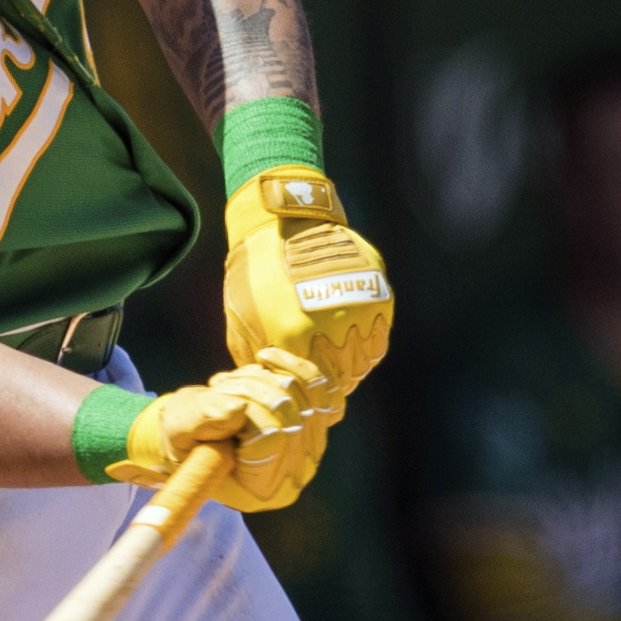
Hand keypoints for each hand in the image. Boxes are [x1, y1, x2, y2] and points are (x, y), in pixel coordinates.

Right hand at [121, 346, 336, 511]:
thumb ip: (202, 421)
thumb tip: (237, 408)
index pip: (271, 439)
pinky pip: (322, 387)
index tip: (222, 405)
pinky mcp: (319, 421)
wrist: (200, 430)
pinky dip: (293, 366)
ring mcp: (311, 445)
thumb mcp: (180, 431)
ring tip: (233, 384)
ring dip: (264, 378)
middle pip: (290, 413)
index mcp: (261, 489)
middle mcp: (295, 472)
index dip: (244, 413)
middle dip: (250, 390)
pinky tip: (266, 358)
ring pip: (304, 395)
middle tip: (220, 390)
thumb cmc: (186, 438)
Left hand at [222, 166, 392, 401]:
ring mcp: (359, 308)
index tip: (307, 397)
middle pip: (344, 379)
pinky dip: (366, 345)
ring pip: (365, 361)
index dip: (311, 396)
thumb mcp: (243, 322)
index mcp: (295, 335)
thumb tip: (271, 392)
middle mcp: (332, 324)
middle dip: (333, 385)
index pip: (313, 387)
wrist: (282, 223)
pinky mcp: (377, 294)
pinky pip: (378, 337)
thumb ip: (260, 362)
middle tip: (324, 384)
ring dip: (352, 367)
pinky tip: (350, 342)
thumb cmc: (255, 275)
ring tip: (336, 363)